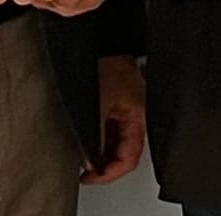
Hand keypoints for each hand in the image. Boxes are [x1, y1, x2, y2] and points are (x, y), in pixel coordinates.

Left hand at [82, 55, 145, 183]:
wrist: (103, 42)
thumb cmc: (107, 64)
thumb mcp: (99, 105)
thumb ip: (96, 136)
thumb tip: (89, 161)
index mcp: (138, 120)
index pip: (128, 159)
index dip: (109, 174)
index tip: (91, 177)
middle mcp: (135, 118)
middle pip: (122, 155)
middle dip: (103, 165)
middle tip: (85, 170)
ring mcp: (125, 113)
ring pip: (113, 145)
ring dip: (98, 153)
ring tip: (82, 157)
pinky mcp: (114, 106)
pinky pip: (107, 132)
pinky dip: (96, 140)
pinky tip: (84, 142)